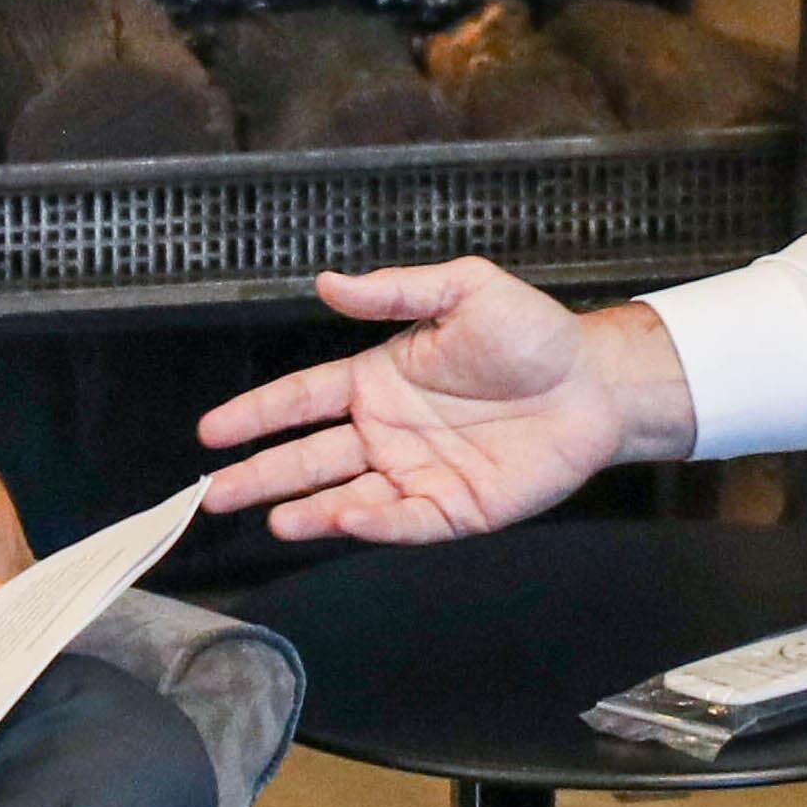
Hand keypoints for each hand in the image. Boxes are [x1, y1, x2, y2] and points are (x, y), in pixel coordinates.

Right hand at [192, 260, 699, 541]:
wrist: (596, 383)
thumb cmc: (533, 334)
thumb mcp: (464, 290)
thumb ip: (395, 293)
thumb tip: (329, 282)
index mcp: (380, 379)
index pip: (302, 399)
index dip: (256, 414)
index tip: (211, 430)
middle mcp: (388, 431)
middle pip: (309, 457)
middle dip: (258, 475)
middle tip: (211, 494)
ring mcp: (418, 473)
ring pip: (346, 498)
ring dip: (305, 510)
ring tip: (268, 519)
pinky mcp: (454, 509)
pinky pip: (404, 520)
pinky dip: (372, 524)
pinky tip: (342, 520)